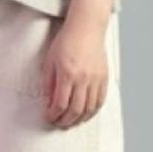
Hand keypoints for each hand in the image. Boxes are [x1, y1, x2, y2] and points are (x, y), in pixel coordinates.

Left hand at [41, 0, 115, 127]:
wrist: (86, 28)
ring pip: (89, 108)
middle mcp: (83, 78)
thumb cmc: (66, 42)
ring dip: (79, 119)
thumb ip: (48, 84)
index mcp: (67, 74)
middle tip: (58, 124)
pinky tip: (85, 115)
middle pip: (75, 110)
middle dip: (65, 121)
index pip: (60, 103)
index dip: (53, 115)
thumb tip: (48, 103)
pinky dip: (92, 112)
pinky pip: (100, 101)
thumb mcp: (50, 61)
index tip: (49, 117)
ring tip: (71, 122)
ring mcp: (96, 79)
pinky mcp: (104, 78)